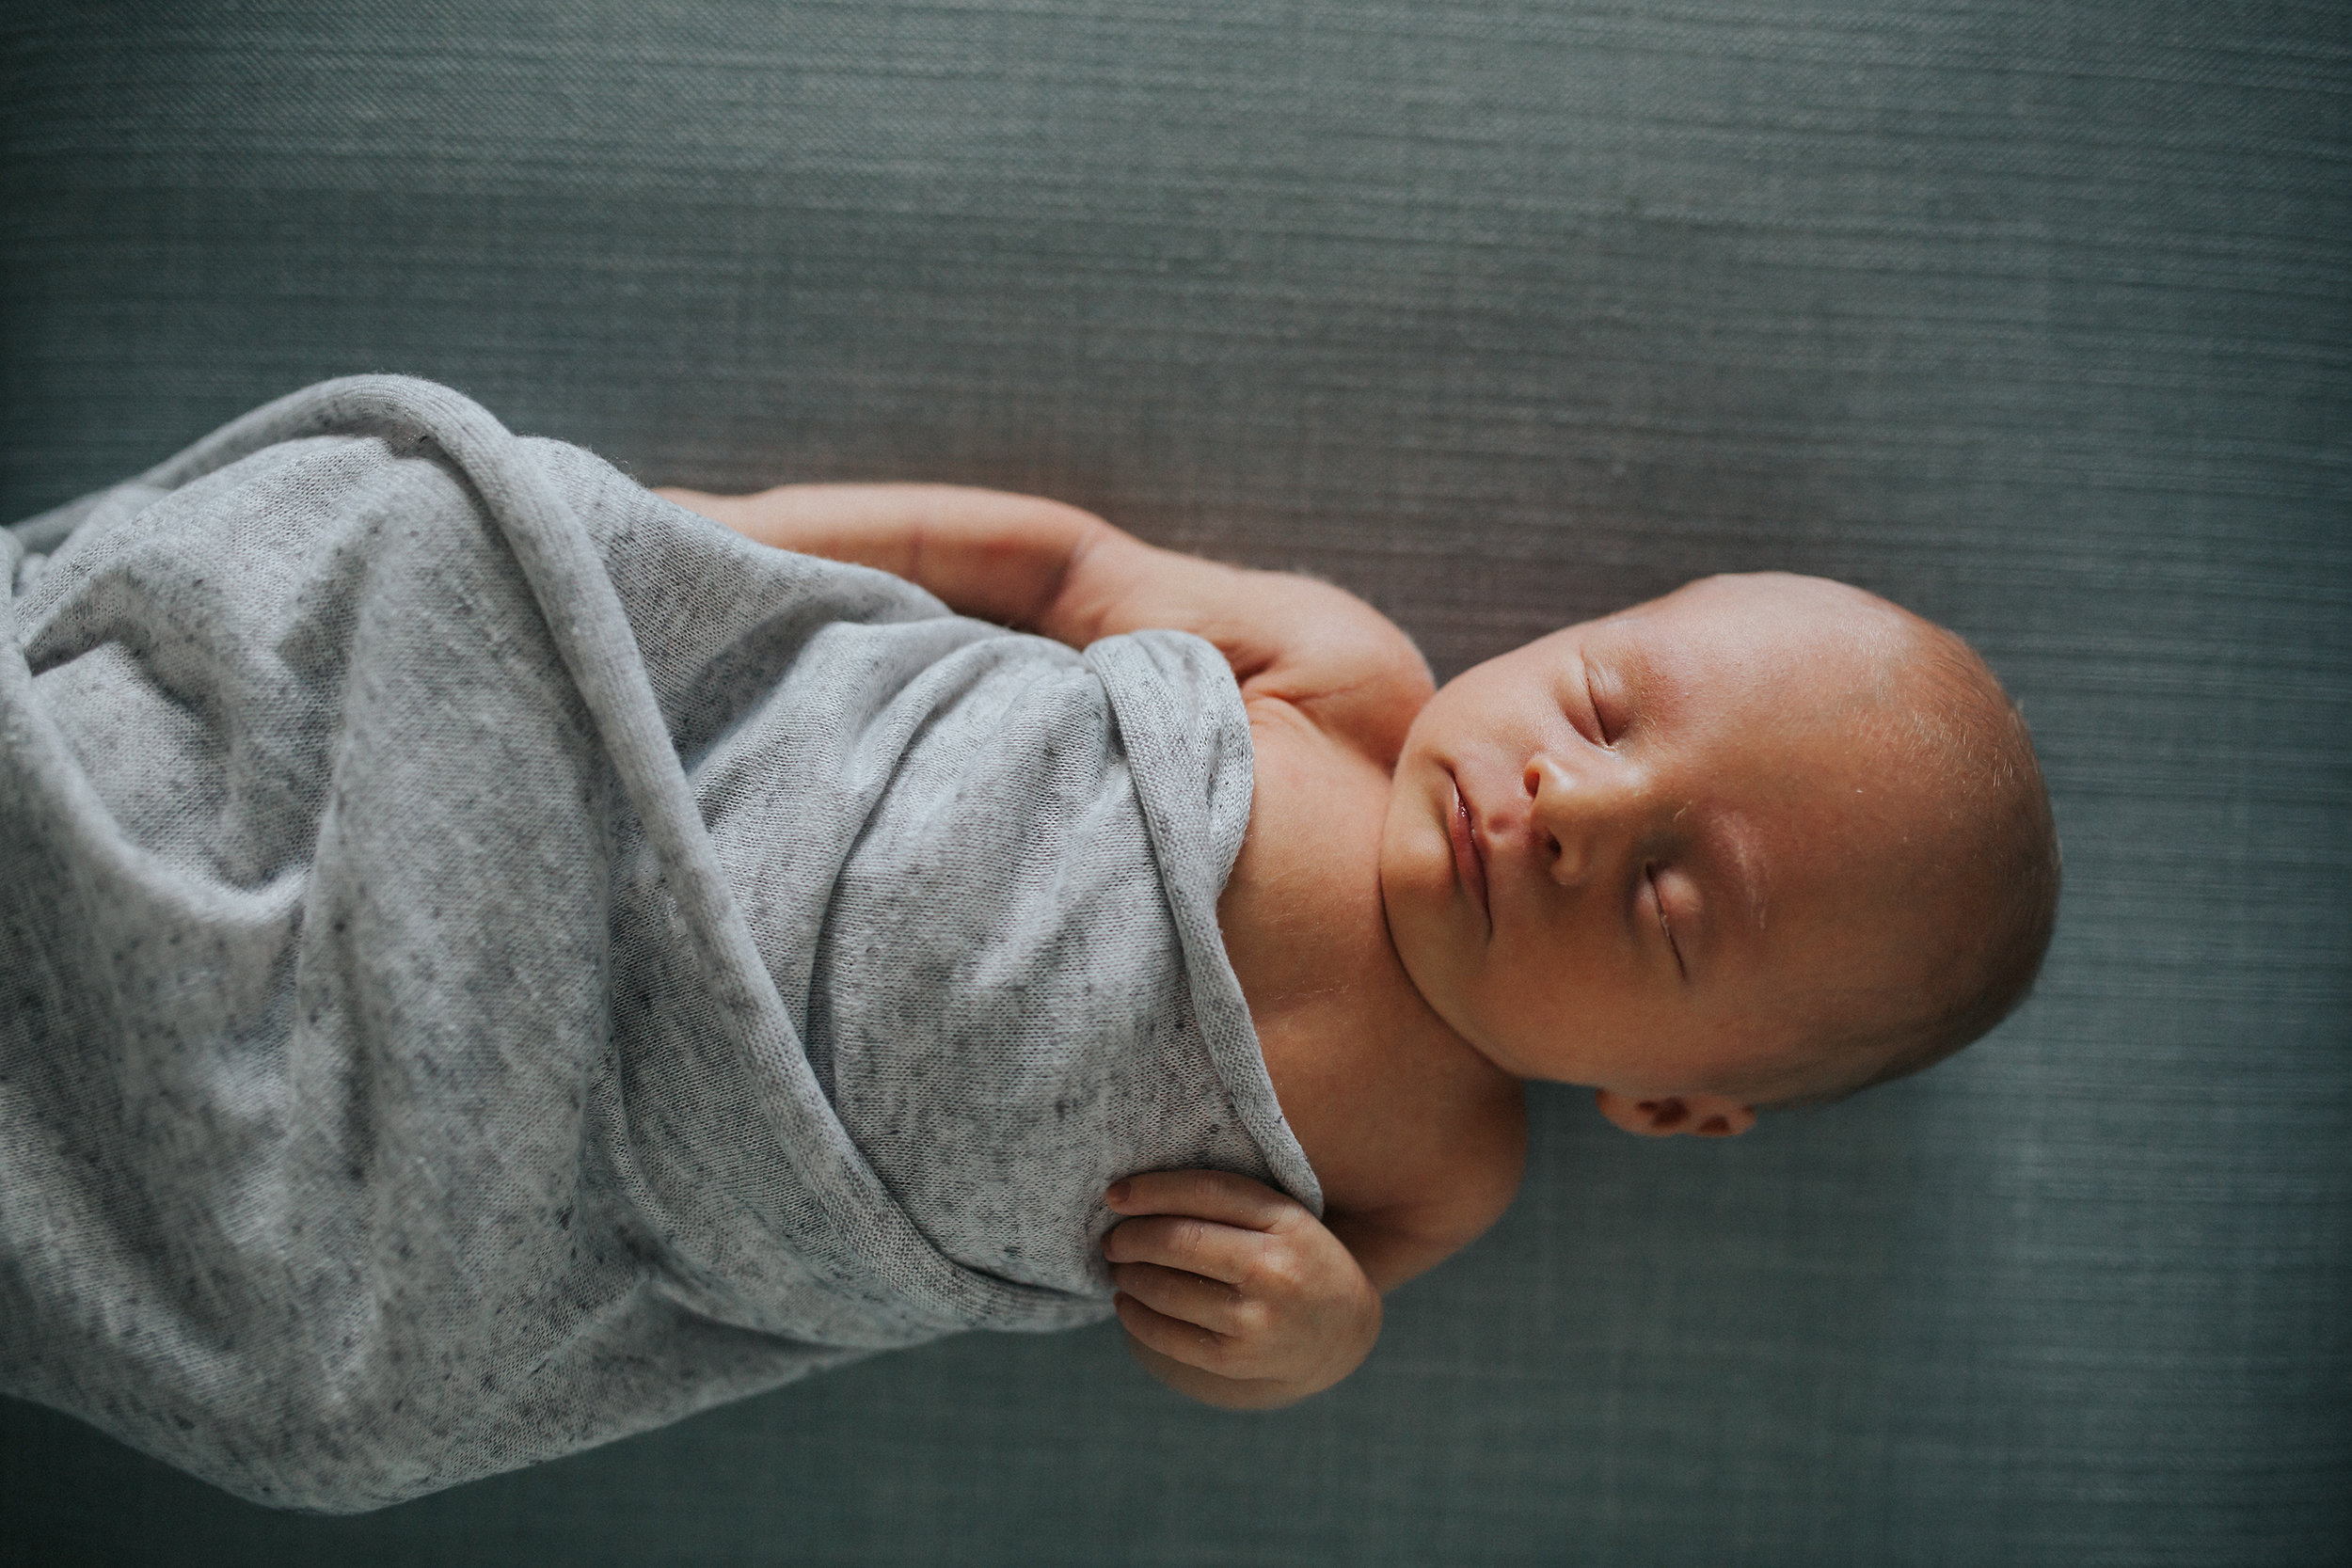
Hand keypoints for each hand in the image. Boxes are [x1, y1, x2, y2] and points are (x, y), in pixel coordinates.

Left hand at [1102, 1169, 1381, 1408]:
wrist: (1343, 1330)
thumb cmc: (1297, 1258)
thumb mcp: (1283, 1216)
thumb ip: (1230, 1200)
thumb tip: (1141, 1197)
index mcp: (1286, 1221)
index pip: (1206, 1193)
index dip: (1152, 1190)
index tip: (1115, 1195)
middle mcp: (1273, 1269)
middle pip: (1179, 1242)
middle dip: (1131, 1237)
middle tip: (1113, 1239)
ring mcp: (1255, 1319)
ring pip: (1167, 1290)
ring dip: (1129, 1275)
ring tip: (1119, 1268)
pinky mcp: (1236, 1359)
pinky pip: (1168, 1336)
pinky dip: (1135, 1316)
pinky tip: (1127, 1302)